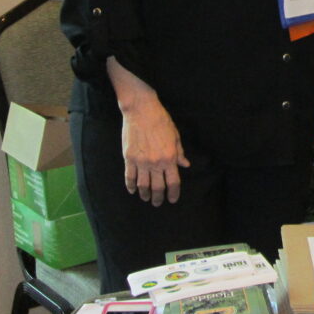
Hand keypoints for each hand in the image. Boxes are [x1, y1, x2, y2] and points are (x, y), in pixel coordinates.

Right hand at [107, 57, 189, 205]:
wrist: (142, 110)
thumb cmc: (161, 120)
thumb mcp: (175, 135)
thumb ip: (179, 152)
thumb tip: (185, 164)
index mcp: (170, 157)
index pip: (173, 182)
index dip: (173, 193)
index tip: (173, 199)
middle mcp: (156, 163)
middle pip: (158, 187)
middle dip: (159, 198)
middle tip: (158, 203)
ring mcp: (141, 162)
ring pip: (143, 186)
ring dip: (145, 195)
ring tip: (146, 199)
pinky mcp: (129, 158)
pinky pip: (129, 177)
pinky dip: (131, 186)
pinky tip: (133, 190)